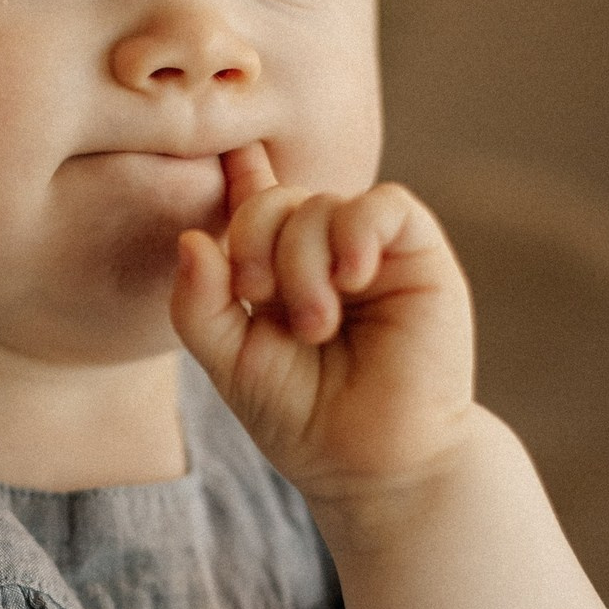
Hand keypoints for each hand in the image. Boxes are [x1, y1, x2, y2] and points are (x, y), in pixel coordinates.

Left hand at [171, 143, 475, 508]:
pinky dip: (355, 232)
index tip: (219, 143)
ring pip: (320, 203)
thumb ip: (198, 304)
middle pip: (273, 199)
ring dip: (302, 262)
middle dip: (252, 240)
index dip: (234, 170)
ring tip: (316, 326)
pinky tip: (349, 279)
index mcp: (274, 272)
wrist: (373, 464)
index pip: (251, 204)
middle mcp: (321, 254)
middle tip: (258, 298)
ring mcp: (369, 252)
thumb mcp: (229, 361)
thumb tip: (190, 239)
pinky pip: (383, 205)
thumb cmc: (301, 417)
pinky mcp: (418, 255)